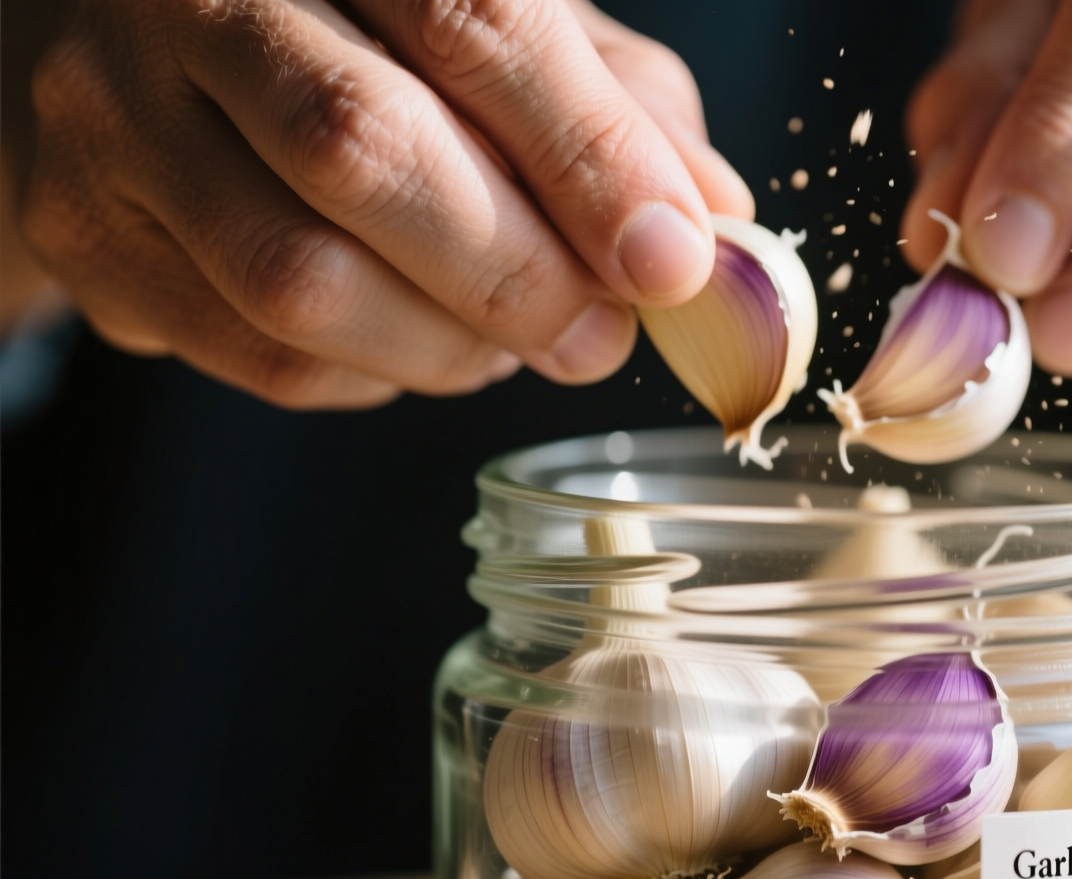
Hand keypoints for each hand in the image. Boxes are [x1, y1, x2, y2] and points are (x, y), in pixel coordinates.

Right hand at [19, 0, 750, 407]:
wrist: (145, 44)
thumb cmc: (365, 31)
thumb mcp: (502, 25)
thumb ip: (615, 107)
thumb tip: (714, 226)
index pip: (474, 20)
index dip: (588, 154)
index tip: (673, 262)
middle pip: (363, 151)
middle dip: (516, 273)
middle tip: (599, 335)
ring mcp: (113, 114)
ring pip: (298, 279)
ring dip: (447, 345)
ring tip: (510, 337)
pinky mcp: (84, 234)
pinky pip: (258, 354)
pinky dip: (373, 376)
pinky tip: (411, 339)